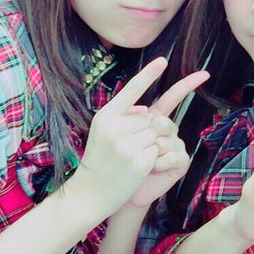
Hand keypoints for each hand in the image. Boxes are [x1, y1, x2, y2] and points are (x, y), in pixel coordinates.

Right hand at [78, 58, 204, 215]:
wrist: (90, 192)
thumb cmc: (98, 160)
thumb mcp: (102, 132)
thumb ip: (122, 117)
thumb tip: (148, 108)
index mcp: (105, 116)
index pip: (131, 90)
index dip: (148, 74)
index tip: (163, 60)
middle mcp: (116, 127)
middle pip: (151, 117)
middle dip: (148, 130)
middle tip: (130, 147)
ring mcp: (128, 144)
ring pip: (157, 133)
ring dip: (151, 144)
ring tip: (132, 157)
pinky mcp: (140, 161)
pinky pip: (159, 150)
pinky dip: (154, 158)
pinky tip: (138, 167)